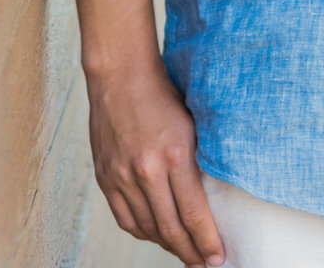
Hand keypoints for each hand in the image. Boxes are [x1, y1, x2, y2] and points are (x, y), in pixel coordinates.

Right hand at [86, 60, 225, 265]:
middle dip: (191, 252)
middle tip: (204, 264)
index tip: (218, 258)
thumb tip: (212, 197)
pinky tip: (156, 235)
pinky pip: (125, 218)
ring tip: (183, 251)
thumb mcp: (192, 124)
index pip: (193, 214)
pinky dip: (142, 232)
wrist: (120, 75)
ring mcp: (121, 177)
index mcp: (173, 155)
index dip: (207, 242)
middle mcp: (145, 171)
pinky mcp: (105, 178)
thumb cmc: (163, 94)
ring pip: (147, 228)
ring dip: (168, 245)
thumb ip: (198, 161)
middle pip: (170, 229)